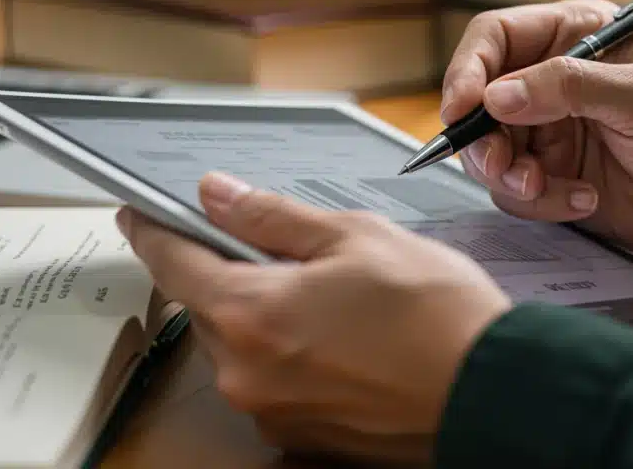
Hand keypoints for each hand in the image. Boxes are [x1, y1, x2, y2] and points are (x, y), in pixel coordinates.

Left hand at [117, 172, 511, 464]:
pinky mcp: (300, 438)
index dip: (151, 231)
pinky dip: (288, 355)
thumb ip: (272, 217)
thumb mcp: (355, 237)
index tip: (137, 216)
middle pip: (205, 307)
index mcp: (248, 315)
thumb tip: (217, 194)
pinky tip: (341, 338)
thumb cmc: (436, 314)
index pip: (171, 262)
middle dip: (228, 272)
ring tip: (332, 296)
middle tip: (280, 250)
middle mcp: (245, 374)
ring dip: (262, 315)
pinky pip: (271, 384)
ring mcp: (271, 413)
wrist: (494, 392)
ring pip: (239, 347)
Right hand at [441, 0, 632, 264]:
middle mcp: (552, 82)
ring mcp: (549, 133)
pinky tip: (584, 200)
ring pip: (488, 151)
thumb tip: (497, 96)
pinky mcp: (552, 179)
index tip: (462, 108)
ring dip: (510, 175)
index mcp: (576, 38)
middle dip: (483, 138)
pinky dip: (540, 201)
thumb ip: (571, 88)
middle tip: (505, 165)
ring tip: (548, 188)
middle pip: (478, 100)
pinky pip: (514, 192)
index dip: (469, 70)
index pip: (496, 39)